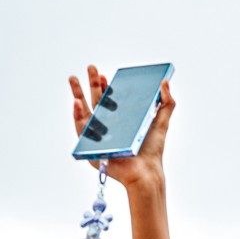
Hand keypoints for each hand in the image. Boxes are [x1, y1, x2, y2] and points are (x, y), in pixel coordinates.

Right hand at [69, 64, 175, 186]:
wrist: (145, 171)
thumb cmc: (152, 150)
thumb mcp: (161, 122)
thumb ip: (166, 102)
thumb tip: (165, 81)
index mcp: (121, 119)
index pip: (110, 98)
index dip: (106, 85)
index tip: (104, 74)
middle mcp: (108, 126)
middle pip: (96, 101)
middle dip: (92, 83)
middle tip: (90, 67)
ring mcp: (98, 136)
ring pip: (84, 112)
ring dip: (78, 94)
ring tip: (73, 79)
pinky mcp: (92, 147)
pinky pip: (81, 129)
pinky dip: (77, 115)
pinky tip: (77, 102)